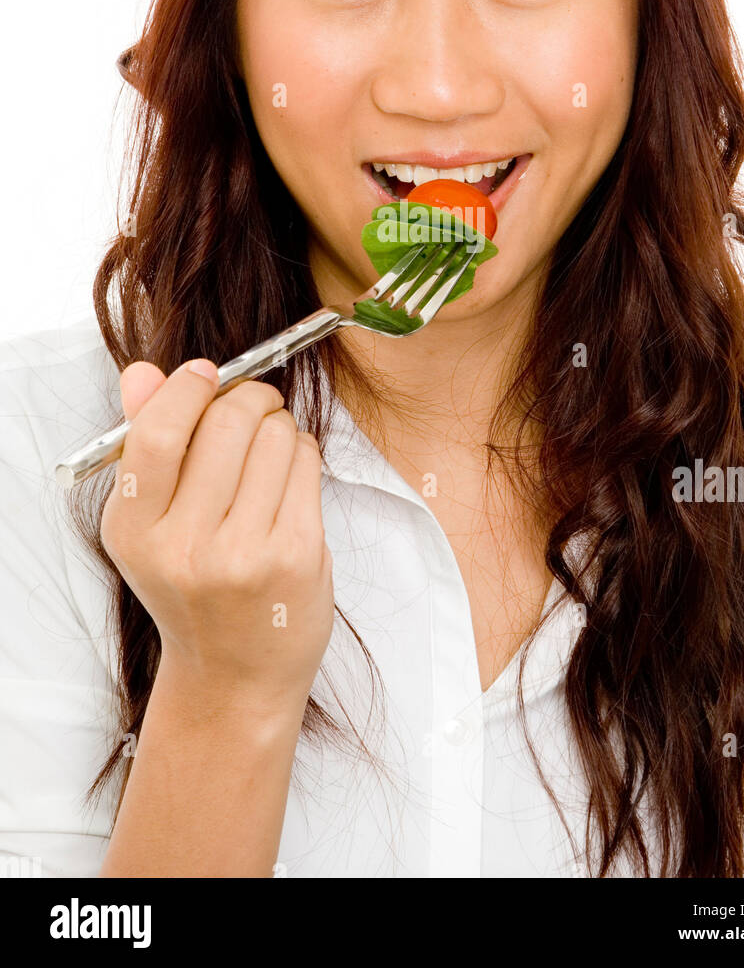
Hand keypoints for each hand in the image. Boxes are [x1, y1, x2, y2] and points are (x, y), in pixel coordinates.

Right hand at [100, 359, 333, 703]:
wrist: (235, 675)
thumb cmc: (194, 588)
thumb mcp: (152, 526)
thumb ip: (146, 443)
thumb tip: (143, 373)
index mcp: (133, 531)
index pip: (156, 435)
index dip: (186, 390)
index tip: (206, 375)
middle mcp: (184, 547)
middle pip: (227, 423)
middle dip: (249, 397)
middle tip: (256, 403)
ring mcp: (243, 554)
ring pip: (275, 436)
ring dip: (280, 425)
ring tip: (271, 449)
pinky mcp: (295, 555)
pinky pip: (307, 464)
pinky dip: (303, 453)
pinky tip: (291, 474)